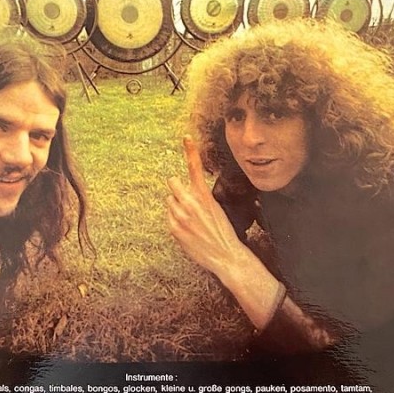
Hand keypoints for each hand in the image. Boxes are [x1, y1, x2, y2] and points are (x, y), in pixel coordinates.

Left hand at [166, 136, 245, 278]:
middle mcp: (190, 203)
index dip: (190, 150)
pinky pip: (168, 216)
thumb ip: (199, 198)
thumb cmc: (222, 232)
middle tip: (185, 198)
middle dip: (177, 188)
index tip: (186, 137)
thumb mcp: (216, 209)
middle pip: (172, 182)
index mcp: (204, 196)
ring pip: (169, 201)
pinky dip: (175, 220)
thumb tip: (184, 193)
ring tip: (190, 220)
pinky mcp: (174, 228)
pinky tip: (187, 229)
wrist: (225, 255)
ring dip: (176, 206)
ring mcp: (180, 216)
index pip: (195, 167)